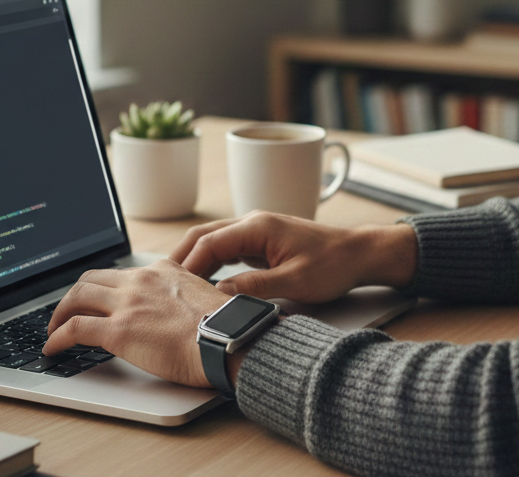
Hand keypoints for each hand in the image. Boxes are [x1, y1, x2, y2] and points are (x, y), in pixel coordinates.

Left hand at [43, 259, 230, 387]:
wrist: (227, 339)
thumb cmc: (224, 328)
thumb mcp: (203, 298)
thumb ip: (183, 298)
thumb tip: (179, 314)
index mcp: (163, 270)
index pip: (122, 273)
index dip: (103, 287)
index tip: (97, 298)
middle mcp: (142, 280)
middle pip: (92, 279)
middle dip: (75, 295)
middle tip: (67, 312)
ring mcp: (128, 303)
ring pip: (78, 296)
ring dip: (61, 313)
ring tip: (54, 329)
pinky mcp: (118, 330)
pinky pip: (75, 328)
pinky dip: (58, 337)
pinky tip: (52, 348)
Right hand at [169, 211, 417, 303]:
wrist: (359, 254)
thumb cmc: (332, 265)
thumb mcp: (294, 282)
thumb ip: (254, 287)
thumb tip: (219, 296)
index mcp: (257, 226)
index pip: (208, 242)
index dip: (186, 265)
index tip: (171, 288)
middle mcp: (252, 222)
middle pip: (203, 236)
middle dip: (180, 257)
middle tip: (159, 283)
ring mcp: (256, 231)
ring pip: (213, 241)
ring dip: (193, 260)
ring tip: (174, 286)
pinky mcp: (261, 242)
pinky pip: (227, 250)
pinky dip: (210, 263)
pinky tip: (203, 283)